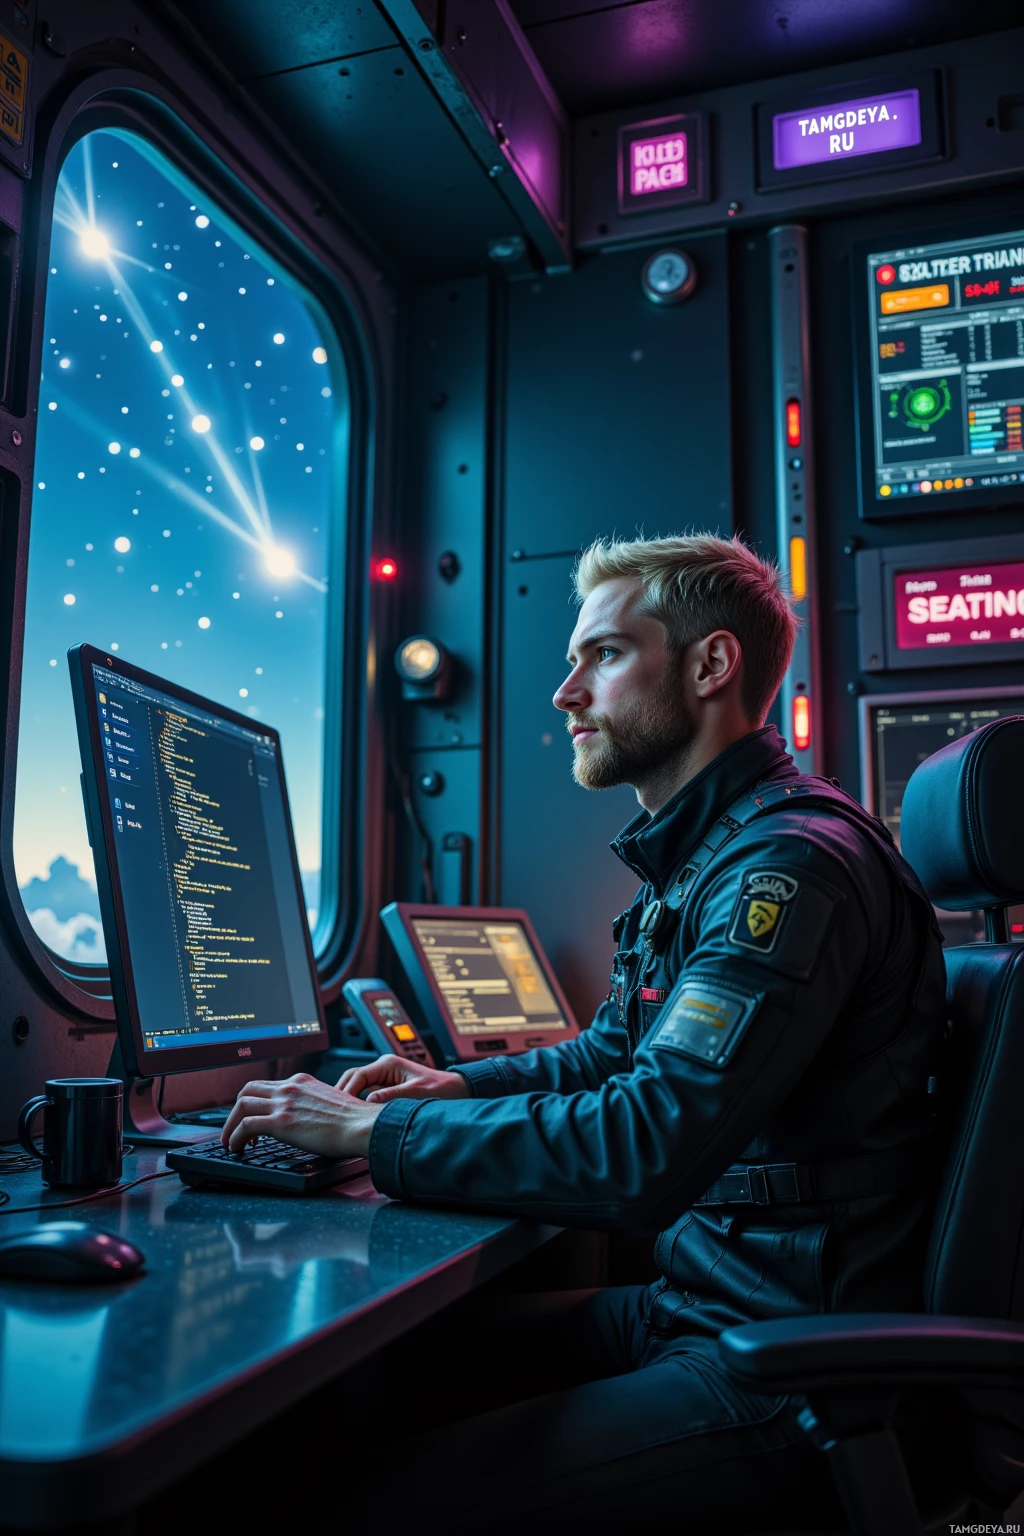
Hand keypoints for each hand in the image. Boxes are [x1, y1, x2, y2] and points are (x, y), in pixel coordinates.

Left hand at [221, 1073, 381, 1156]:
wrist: (362, 1125)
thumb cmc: (354, 1120)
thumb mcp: (330, 1101)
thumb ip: (313, 1104)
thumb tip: (306, 1119)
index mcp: (302, 1081)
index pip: (267, 1085)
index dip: (254, 1101)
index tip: (250, 1116)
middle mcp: (290, 1087)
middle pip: (247, 1090)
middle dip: (236, 1110)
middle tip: (234, 1128)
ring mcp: (284, 1103)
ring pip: (241, 1105)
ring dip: (230, 1125)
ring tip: (230, 1142)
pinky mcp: (281, 1122)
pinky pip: (246, 1126)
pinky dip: (235, 1137)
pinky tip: (236, 1148)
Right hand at [335, 1054, 469, 1104]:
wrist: (455, 1090)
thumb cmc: (440, 1088)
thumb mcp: (416, 1092)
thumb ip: (392, 1096)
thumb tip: (368, 1101)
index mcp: (387, 1064)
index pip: (357, 1075)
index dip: (346, 1090)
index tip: (340, 1106)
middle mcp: (383, 1069)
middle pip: (353, 1079)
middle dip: (342, 1093)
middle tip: (333, 1112)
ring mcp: (384, 1079)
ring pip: (359, 1088)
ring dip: (351, 1100)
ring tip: (342, 1116)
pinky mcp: (387, 1089)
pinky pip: (368, 1095)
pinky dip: (360, 1104)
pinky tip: (358, 1117)